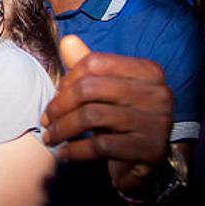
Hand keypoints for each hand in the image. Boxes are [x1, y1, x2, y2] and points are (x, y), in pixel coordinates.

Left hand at [41, 36, 171, 195]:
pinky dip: (75, 150)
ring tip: (50, 137)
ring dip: (63, 129)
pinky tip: (64, 153)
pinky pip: (101, 145)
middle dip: (60, 105)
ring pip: (92, 117)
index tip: (55, 98)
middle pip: (90, 88)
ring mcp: (158, 122)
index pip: (95, 62)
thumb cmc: (120, 121)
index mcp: (148, 71)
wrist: (144, 164)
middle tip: (46, 120)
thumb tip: (67, 41)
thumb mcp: (104, 92)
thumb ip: (88, 67)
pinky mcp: (150, 149)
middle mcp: (158, 93)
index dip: (67, 79)